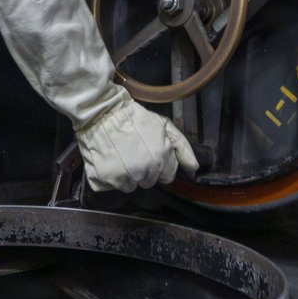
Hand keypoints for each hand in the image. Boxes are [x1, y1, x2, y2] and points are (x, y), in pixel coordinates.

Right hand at [76, 91, 198, 191]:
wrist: (103, 112)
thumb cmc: (135, 118)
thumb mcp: (165, 126)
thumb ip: (183, 149)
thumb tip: (194, 171)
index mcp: (161, 159)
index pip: (166, 176)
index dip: (160, 165)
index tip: (150, 153)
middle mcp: (144, 171)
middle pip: (150, 182)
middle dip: (145, 170)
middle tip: (135, 151)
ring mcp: (125, 176)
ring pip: (133, 186)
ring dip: (129, 175)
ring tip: (122, 155)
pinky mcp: (107, 179)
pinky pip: (116, 186)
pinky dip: (115, 177)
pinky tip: (112, 160)